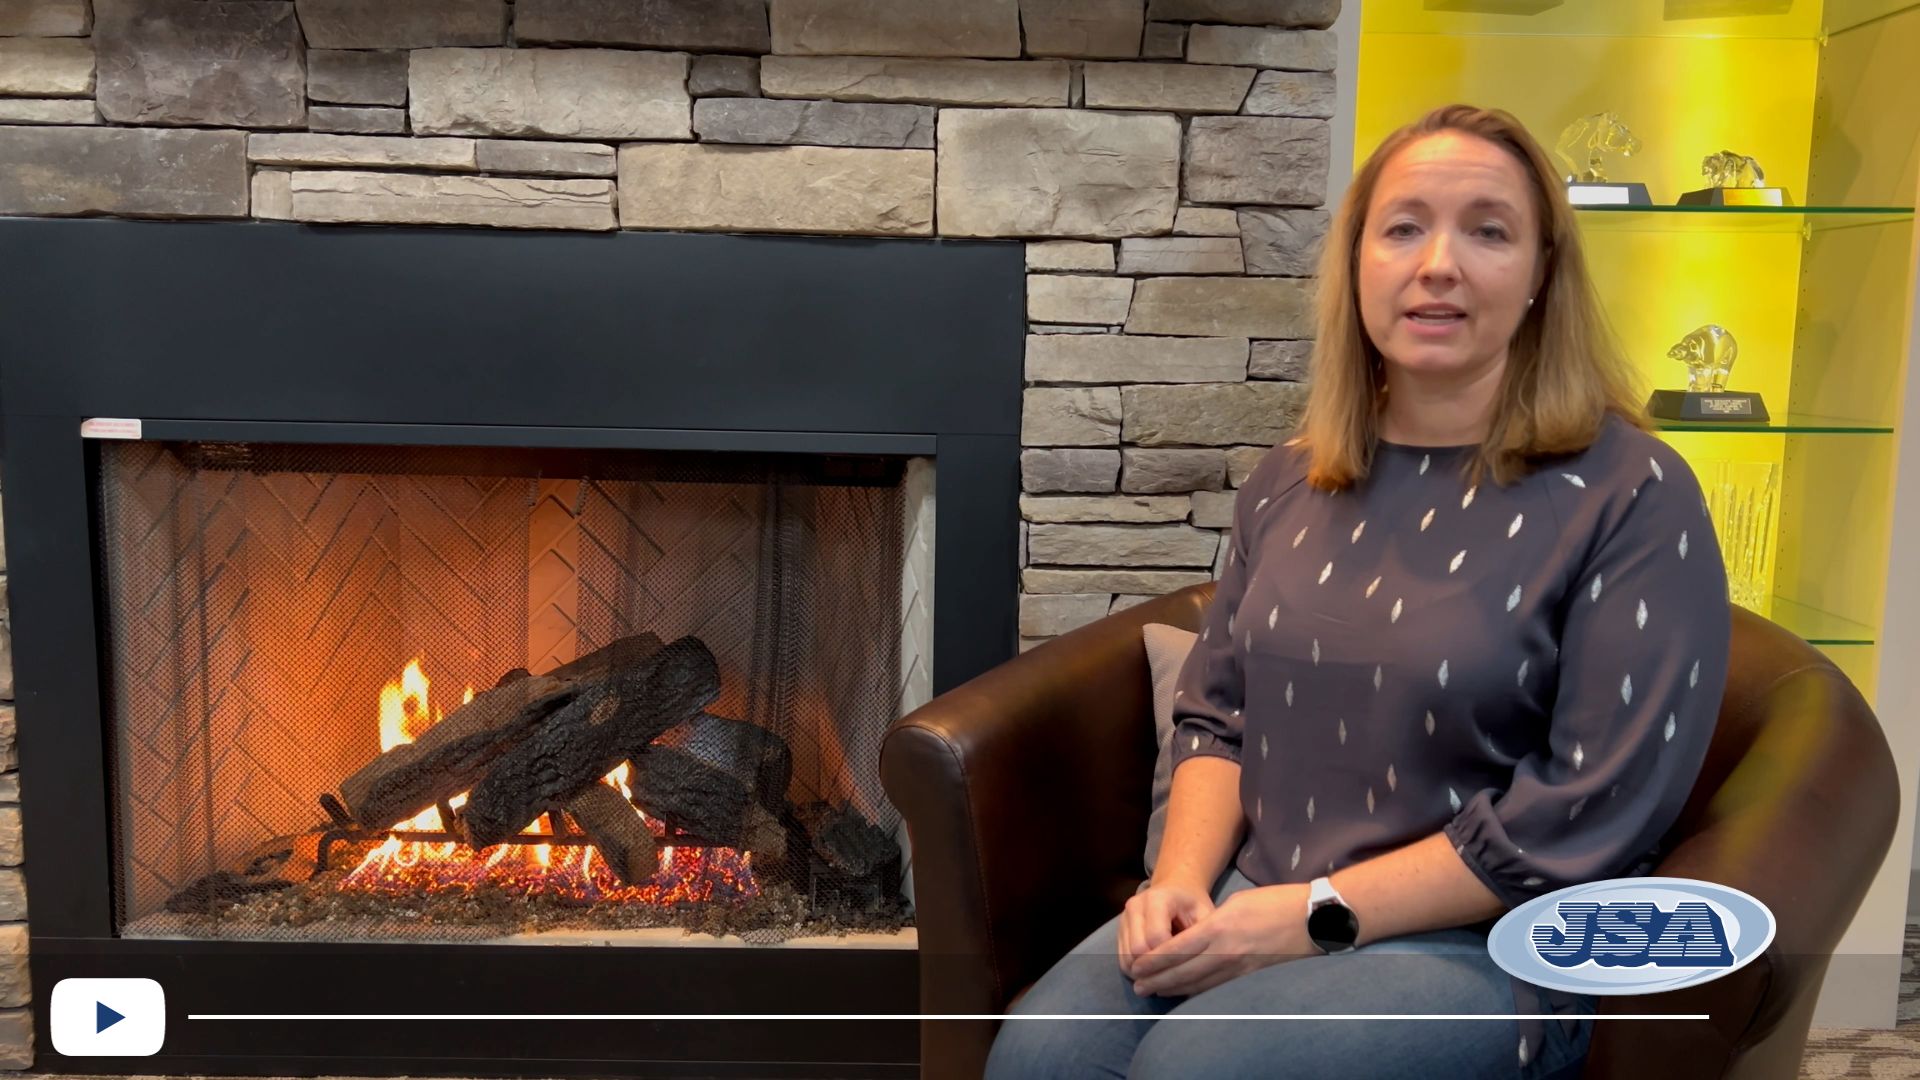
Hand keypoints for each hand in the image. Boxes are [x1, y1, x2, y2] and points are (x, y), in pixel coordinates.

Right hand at [1117, 881, 1214, 979]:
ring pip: (1127, 957)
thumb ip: (1201, 936)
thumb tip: (1195, 964)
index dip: (1170, 957)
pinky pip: (1122, 958)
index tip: (1185, 966)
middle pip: (1137, 949)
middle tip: (1173, 976)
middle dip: (1155, 967)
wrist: (1175, 888)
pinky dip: (1136, 970)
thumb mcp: (1205, 914)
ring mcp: (1124, 917)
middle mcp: (1135, 906)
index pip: (1156, 937)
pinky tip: (1152, 973)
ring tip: (1163, 977)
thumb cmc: (1193, 905)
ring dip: (1144, 972)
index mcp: (1158, 899)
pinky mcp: (1120, 929)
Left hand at [1128, 883, 1315, 997]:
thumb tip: (1195, 937)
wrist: (1316, 919)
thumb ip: (1212, 922)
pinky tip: (1185, 993)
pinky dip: (1197, 991)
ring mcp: (1241, 968)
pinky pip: (1218, 987)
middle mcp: (1228, 951)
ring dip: (1173, 989)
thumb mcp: (1238, 903)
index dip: (1154, 961)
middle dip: (1157, 979)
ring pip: (1199, 984)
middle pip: (1183, 971)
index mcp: (1221, 928)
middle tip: (1137, 985)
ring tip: (1154, 991)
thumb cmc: (1277, 903)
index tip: (1136, 965)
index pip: (1177, 949)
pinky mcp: (1252, 978)